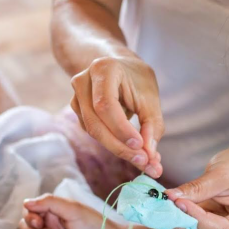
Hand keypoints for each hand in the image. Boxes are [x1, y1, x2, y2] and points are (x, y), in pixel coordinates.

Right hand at [70, 55, 163, 176]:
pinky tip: (129, 148)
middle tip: (143, 162)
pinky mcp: (77, 110)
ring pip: (93, 131)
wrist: (120, 66)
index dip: (121, 128)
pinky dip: (112, 143)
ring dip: (117, 148)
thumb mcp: (151, 97)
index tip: (140, 146)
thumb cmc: (137, 79)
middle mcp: (83, 81)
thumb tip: (150, 157)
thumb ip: (152, 125)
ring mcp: (76, 96)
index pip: (106, 104)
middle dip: (119, 146)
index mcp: (103, 69)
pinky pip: (93, 132)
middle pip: (95, 122)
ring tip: (142, 159)